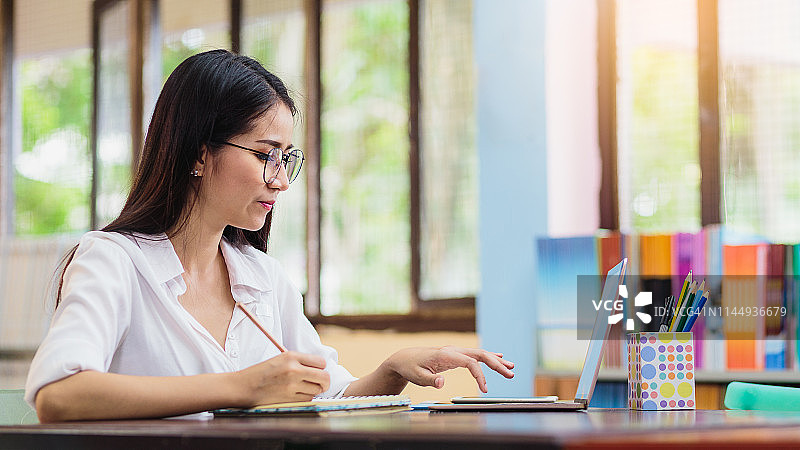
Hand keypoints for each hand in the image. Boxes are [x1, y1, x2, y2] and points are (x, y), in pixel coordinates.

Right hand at [235, 351, 330, 406]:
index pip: (321, 362)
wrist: (245, 386)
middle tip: (321, 383)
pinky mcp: (289, 398)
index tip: (318, 370)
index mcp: (291, 356)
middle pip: (324, 377)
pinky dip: (305, 397)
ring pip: (317, 390)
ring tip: (303, 387)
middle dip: (325, 381)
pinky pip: (307, 399)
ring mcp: (292, 385)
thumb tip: (321, 368)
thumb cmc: (263, 372)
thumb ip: (300, 361)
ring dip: (314, 390)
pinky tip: (296, 393)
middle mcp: (294, 370)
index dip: (321, 367)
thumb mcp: (281, 359)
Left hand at [384, 346, 513, 392]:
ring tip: (511, 367)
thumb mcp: (417, 377)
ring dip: (496, 360)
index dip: (480, 376)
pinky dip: (488, 357)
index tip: (485, 390)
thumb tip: (443, 382)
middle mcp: (453, 351)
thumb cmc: (410, 367)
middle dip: (497, 364)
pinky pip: (475, 355)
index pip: (470, 363)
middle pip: (480, 354)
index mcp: (446, 355)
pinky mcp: (455, 355)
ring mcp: (455, 351)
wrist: (404, 358)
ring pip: (480, 353)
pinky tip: (498, 358)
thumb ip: (430, 380)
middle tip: (511, 373)